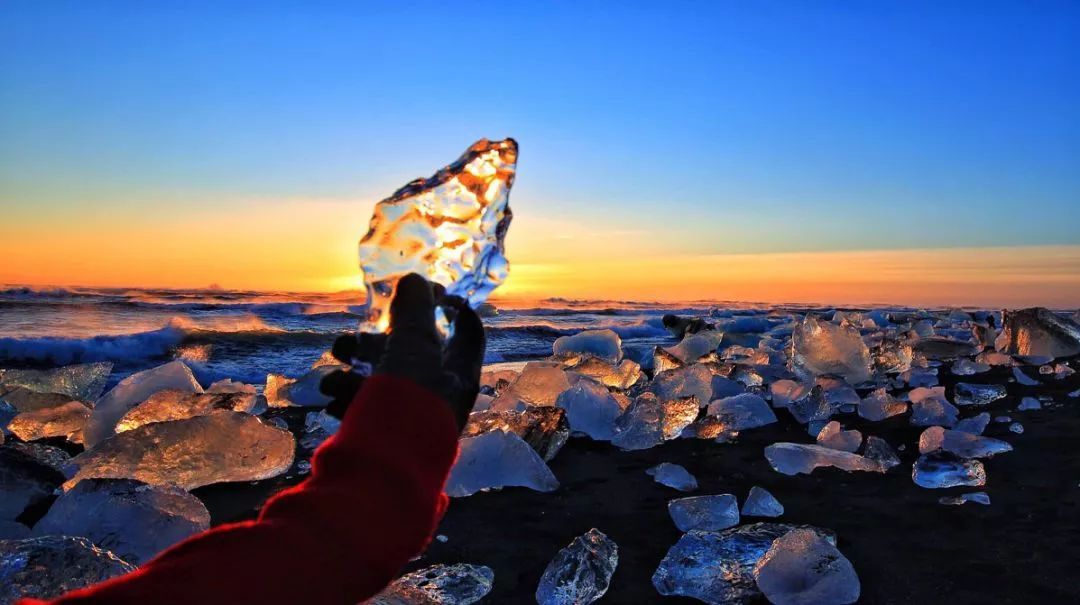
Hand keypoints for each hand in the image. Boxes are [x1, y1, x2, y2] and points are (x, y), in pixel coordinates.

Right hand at [320, 273, 484, 431]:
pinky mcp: (384, 438)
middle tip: (347, 345)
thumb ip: (414, 310)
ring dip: (350, 375)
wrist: (383, 475)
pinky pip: (364, 409)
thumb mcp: (414, 347)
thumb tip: (415, 280)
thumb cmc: (408, 404)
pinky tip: (334, 404)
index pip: (467, 331)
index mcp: (458, 374)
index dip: (451, 307)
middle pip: (410, 355)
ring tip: (333, 383)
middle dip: (373, 345)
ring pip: (378, 381)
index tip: (429, 293)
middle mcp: (438, 396)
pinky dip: (347, 401)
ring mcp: (410, 419)